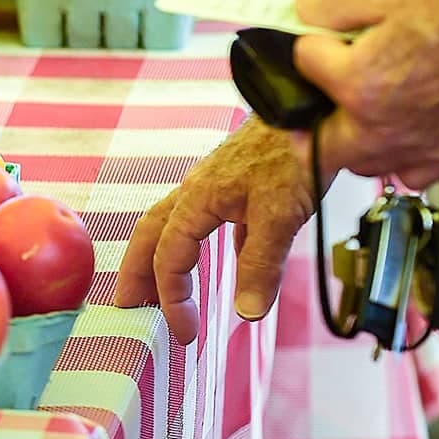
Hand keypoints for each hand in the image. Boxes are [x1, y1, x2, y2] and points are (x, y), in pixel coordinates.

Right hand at [114, 118, 319, 343]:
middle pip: (149, 235)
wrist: (311, 106)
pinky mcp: (236, 183)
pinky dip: (200, 245)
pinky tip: (222, 261)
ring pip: (172, 225)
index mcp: (196, 199)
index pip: (169, 258)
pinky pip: (205, 220)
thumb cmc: (293, 150)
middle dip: (135, 273)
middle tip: (128, 307)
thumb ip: (260, 264)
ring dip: (161, 259)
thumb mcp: (278, 214)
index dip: (171, 298)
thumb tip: (246, 312)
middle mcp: (196, 191)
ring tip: (160, 288)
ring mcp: (214, 185)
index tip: (184, 331)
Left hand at [292, 0, 438, 188]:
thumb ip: (337, 4)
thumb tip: (303, 11)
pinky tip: (401, 133)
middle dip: (307, 120)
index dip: (310, 43)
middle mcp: (377, 128)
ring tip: (357, 112)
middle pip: (315, 145)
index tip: (322, 35)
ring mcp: (410, 149)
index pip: (303, 65)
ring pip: (356, 164)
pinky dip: (396, 161)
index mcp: (356, 84)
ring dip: (348, 142)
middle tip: (314, 97)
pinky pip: (404, 174)